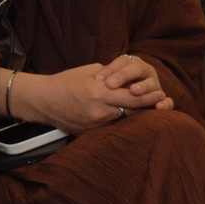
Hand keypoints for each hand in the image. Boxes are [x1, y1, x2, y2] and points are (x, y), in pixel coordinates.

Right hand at [8, 54, 172, 134]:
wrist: (43, 100)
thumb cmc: (66, 81)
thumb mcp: (90, 71)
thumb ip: (112, 76)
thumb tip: (129, 81)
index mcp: (99, 91)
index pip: (132, 96)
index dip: (149, 96)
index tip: (160, 94)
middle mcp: (99, 110)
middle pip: (132, 111)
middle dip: (147, 107)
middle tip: (161, 103)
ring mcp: (94, 124)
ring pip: (123, 121)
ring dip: (134, 116)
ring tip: (146, 111)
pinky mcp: (89, 132)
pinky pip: (110, 127)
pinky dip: (119, 122)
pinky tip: (126, 119)